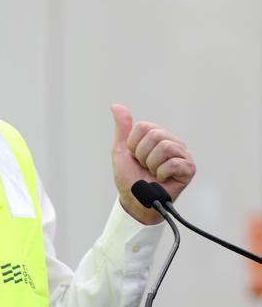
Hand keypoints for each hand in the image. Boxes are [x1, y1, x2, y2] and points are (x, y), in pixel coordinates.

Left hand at [111, 104, 195, 224]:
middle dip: (142, 155)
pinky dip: (161, 174)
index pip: (143, 127)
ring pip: (164, 147)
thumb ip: (122, 128)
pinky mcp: (189, 168)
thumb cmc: (129, 176)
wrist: (135, 200)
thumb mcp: (121, 150)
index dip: (133, 145)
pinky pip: (173, 163)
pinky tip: (162, 179)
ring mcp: (182, 154)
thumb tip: (116, 105)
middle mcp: (171, 141)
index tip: (135, 157)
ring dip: (151, 164)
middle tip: (144, 166)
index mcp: (156, 134)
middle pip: (155, 135)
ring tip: (153, 172)